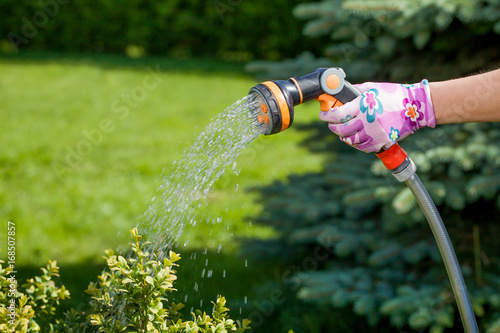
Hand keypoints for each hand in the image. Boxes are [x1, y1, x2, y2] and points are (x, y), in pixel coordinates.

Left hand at [319, 80, 435, 152]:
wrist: (416, 106)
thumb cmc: (392, 94)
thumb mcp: (371, 88)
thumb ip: (353, 91)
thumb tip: (336, 93)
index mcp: (364, 105)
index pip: (338, 115)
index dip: (326, 115)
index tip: (323, 114)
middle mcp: (368, 121)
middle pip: (341, 130)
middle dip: (332, 127)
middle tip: (331, 123)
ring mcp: (375, 134)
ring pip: (350, 141)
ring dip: (343, 136)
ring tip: (343, 131)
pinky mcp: (382, 142)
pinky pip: (362, 148)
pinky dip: (355, 144)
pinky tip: (355, 138)